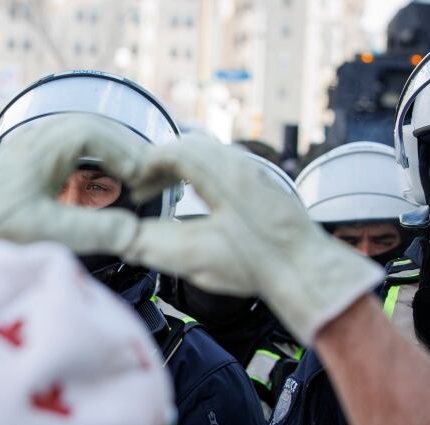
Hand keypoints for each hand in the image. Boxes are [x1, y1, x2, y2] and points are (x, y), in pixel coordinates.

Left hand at [0, 114, 144, 267]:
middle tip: (146, 179)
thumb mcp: (49, 232)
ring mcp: (31, 145)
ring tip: (129, 180)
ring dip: (109, 154)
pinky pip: (68, 148)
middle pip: (95, 128)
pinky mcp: (27, 160)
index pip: (100, 132)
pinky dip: (91, 161)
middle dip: (124, 151)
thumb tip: (136, 232)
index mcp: (45, 143)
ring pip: (82, 135)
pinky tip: (98, 185)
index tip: (144, 180)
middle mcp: (38, 136)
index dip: (128, 153)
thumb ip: (95, 231)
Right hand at [123, 134, 383, 344]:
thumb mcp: (195, 257)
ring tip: (162, 192)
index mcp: (222, 172)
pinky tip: (195, 201)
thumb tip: (120, 239)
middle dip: (159, 165)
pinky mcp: (262, 185)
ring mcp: (254, 172)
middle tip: (141, 189)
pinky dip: (199, 176)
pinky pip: (223, 166)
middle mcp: (241, 164)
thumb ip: (151, 246)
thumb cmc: (259, 265)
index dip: (144, 165)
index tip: (130, 184)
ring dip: (180, 169)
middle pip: (189, 146)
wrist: (309, 272)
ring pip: (208, 154)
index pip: (172, 150)